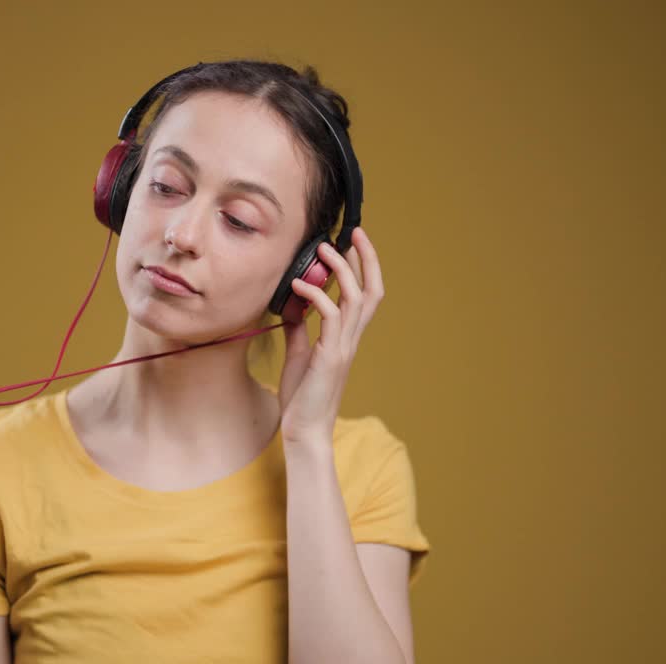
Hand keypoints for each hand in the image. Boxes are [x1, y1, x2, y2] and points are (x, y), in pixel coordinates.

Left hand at [277, 227, 383, 442]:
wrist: (303, 430)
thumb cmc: (302, 397)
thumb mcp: (299, 355)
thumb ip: (300, 330)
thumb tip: (293, 307)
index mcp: (347, 338)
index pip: (366, 295)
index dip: (365, 267)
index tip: (354, 241)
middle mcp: (351, 339)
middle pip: (372, 290)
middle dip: (367, 258)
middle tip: (354, 231)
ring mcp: (343, 347)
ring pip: (355, 298)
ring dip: (341, 269)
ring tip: (324, 248)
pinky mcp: (330, 356)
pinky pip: (329, 317)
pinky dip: (316, 295)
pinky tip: (298, 285)